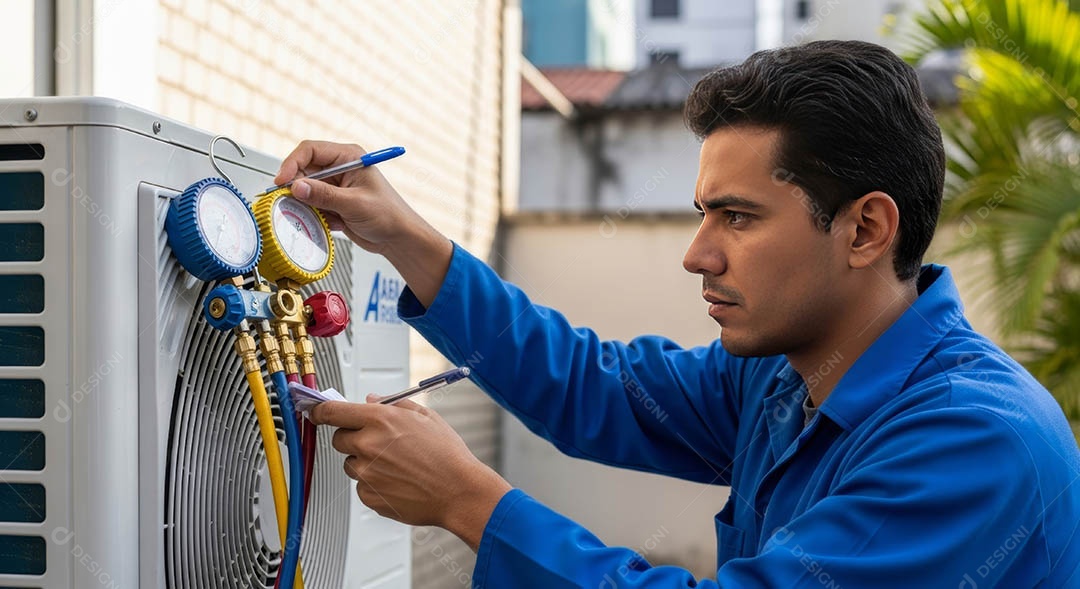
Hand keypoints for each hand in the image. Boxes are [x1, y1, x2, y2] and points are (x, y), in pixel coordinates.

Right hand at [275, 140, 451, 306]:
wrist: (398, 238)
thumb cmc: (388, 215)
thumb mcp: (354, 204)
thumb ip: (324, 195)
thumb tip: (297, 187)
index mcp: (348, 157)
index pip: (310, 150)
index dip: (292, 163)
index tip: (282, 181)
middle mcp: (340, 168)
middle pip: (303, 170)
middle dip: (298, 188)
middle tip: (292, 203)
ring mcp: (335, 186)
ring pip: (305, 190)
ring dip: (308, 205)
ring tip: (322, 216)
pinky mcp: (332, 202)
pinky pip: (312, 205)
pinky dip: (316, 215)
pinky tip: (333, 223)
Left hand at [310, 396, 512, 549]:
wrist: (459, 491)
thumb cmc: (447, 455)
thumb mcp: (426, 416)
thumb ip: (393, 405)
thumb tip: (370, 400)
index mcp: (381, 419)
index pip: (333, 412)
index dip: (320, 411)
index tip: (316, 412)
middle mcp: (368, 445)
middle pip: (338, 439)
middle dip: (351, 437)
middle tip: (377, 442)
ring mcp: (366, 473)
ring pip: (351, 464)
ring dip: (364, 461)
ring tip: (395, 465)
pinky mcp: (369, 496)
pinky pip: (361, 486)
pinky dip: (374, 483)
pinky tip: (398, 481)